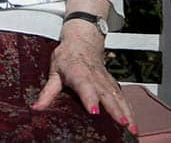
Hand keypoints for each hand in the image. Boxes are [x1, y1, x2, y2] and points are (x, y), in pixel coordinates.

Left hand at [33, 21, 137, 135]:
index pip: (85, 86)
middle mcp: (96, 78)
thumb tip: (36, 108)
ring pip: (119, 97)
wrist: (82, 41)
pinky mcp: (113, 84)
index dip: (89, 98)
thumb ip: (47, 92)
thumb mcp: (54, 72)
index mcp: (79, 74)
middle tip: (124, 125)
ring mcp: (107, 81)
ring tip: (133, 130)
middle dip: (116, 110)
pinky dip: (130, 110)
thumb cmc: (67, 57)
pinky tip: (134, 124)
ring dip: (127, 113)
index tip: (94, 111)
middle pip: (107, 95)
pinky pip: (123, 98)